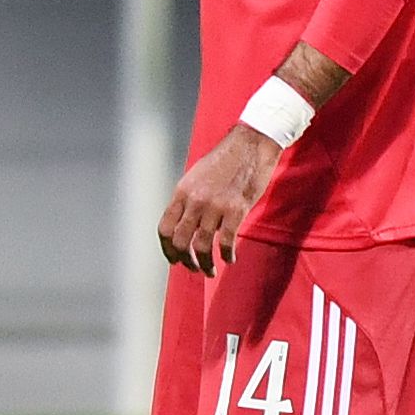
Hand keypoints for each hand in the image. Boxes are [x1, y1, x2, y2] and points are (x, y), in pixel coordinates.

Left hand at [158, 125, 279, 272]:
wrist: (250, 145)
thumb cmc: (226, 160)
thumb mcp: (197, 176)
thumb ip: (189, 199)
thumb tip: (189, 224)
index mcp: (182, 192)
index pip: (165, 228)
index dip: (167, 249)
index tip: (174, 259)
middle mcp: (194, 201)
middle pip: (180, 241)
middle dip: (185, 260)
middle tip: (193, 268)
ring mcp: (214, 206)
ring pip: (201, 246)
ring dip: (205, 264)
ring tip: (210, 270)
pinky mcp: (236, 210)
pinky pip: (226, 242)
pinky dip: (227, 255)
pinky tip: (230, 259)